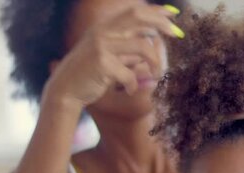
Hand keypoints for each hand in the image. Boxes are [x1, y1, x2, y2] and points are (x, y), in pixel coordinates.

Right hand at [43, 4, 181, 109]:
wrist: (65, 89)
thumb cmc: (91, 73)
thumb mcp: (110, 54)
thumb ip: (128, 46)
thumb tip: (152, 38)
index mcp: (105, 27)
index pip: (134, 11)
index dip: (156, 11)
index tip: (174, 14)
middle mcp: (103, 31)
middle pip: (139, 18)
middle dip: (161, 23)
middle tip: (178, 33)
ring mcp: (102, 45)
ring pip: (142, 47)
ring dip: (155, 62)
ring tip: (157, 74)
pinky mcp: (102, 63)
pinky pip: (129, 73)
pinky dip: (132, 84)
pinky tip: (128, 91)